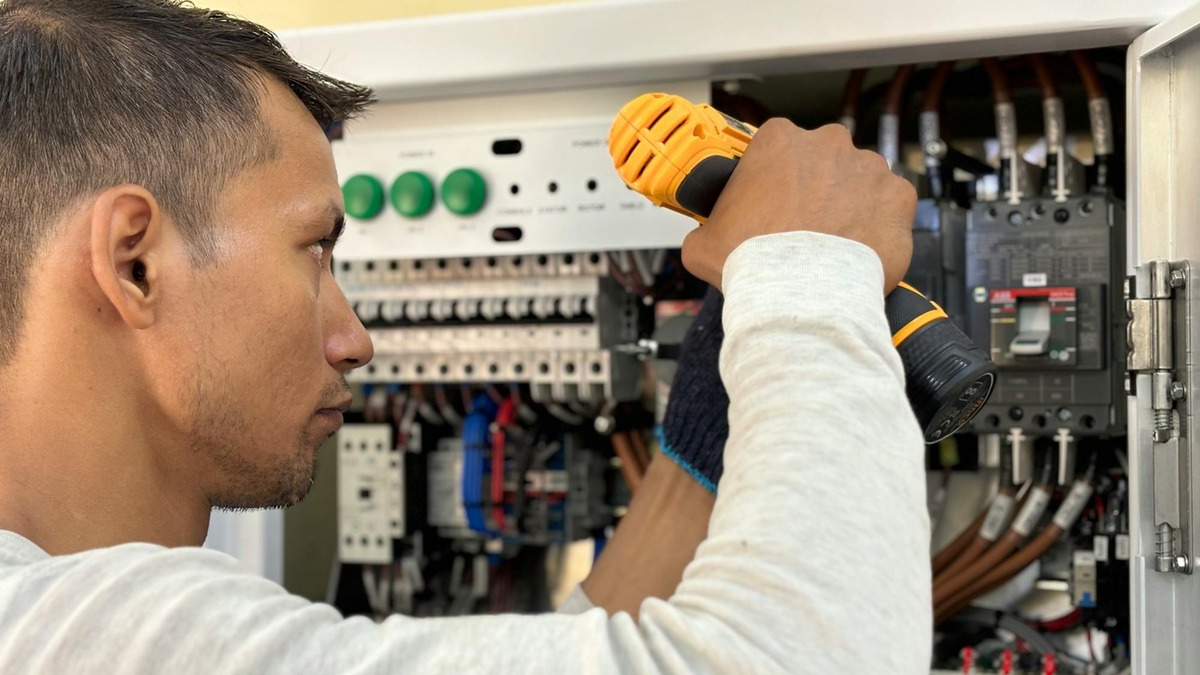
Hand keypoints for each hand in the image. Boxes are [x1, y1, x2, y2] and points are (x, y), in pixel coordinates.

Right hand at [681, 120, 915, 291]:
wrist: (800, 293)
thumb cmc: (754, 261)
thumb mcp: (703, 242)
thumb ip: (708, 227)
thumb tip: (707, 238)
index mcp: (779, 140)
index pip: (777, 149)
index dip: (773, 179)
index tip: (772, 203)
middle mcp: (828, 143)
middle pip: (821, 161)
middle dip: (815, 188)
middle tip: (802, 226)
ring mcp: (869, 167)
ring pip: (858, 182)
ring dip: (848, 204)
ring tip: (832, 243)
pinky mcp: (898, 197)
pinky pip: (891, 207)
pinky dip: (879, 225)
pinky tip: (860, 249)